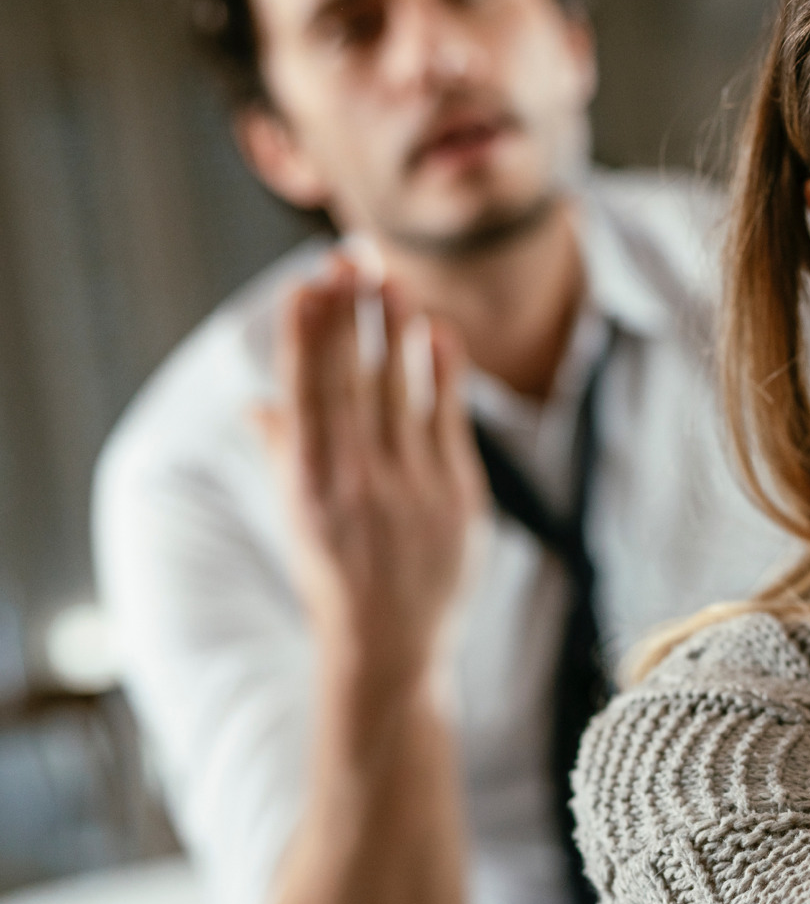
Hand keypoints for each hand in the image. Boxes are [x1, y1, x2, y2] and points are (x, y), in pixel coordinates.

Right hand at [254, 256, 483, 709]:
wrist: (391, 645)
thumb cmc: (335, 575)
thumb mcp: (296, 517)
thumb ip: (284, 454)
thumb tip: (258, 402)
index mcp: (308, 485)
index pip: (307, 394)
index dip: (308, 337)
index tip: (307, 285)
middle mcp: (358, 482)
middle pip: (355, 380)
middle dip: (352, 316)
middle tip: (351, 258)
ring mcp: (412, 488)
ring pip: (403, 391)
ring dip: (397, 330)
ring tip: (391, 279)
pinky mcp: (458, 496)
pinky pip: (449, 420)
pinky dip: (443, 373)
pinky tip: (437, 332)